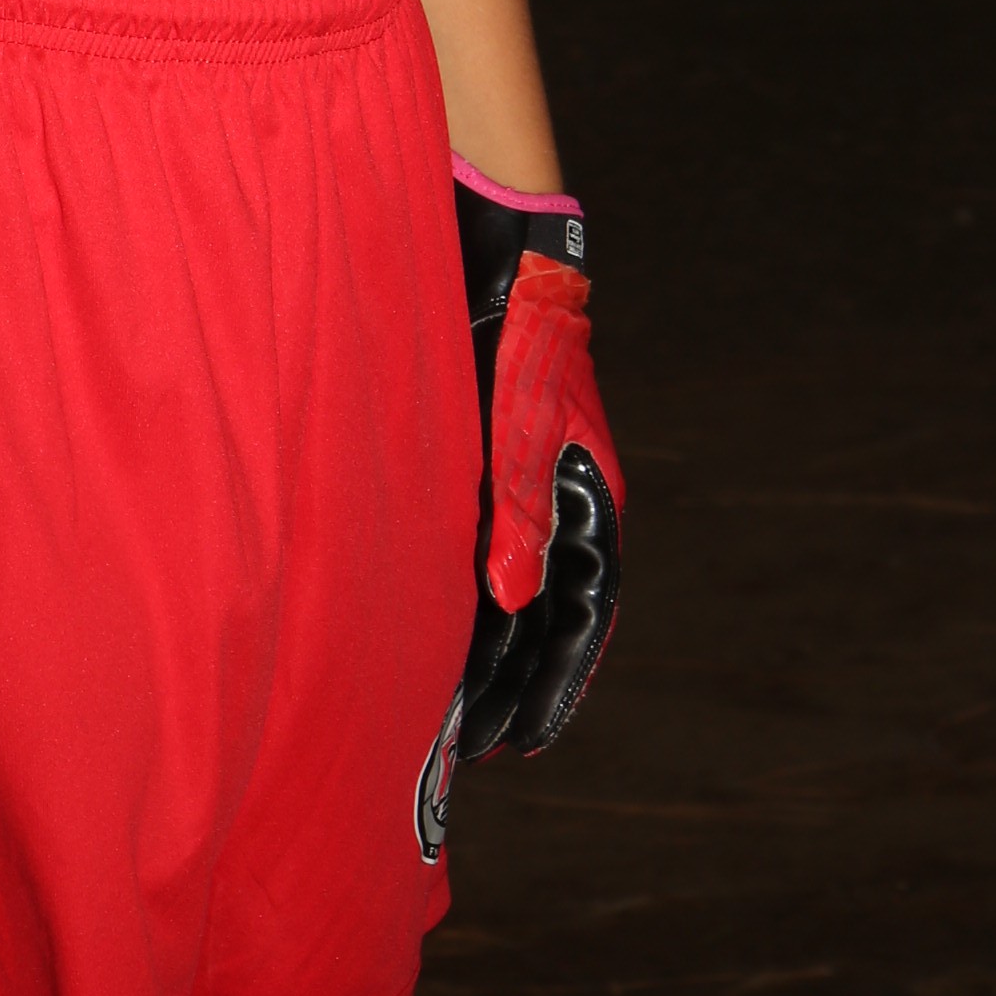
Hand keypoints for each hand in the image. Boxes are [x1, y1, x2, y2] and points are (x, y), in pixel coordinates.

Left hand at [454, 162, 623, 761]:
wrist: (487, 245)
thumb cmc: (520, 328)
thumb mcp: (519, 422)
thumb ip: (514, 509)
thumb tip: (509, 603)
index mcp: (587, 499)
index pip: (583, 615)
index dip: (556, 683)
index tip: (523, 742)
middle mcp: (550, 502)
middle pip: (535, 614)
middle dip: (506, 682)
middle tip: (465, 750)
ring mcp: (507, 483)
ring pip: (493, 586)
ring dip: (472, 648)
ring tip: (435, 712)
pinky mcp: (464, 461)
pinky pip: (458, 547)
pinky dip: (443, 595)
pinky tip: (408, 628)